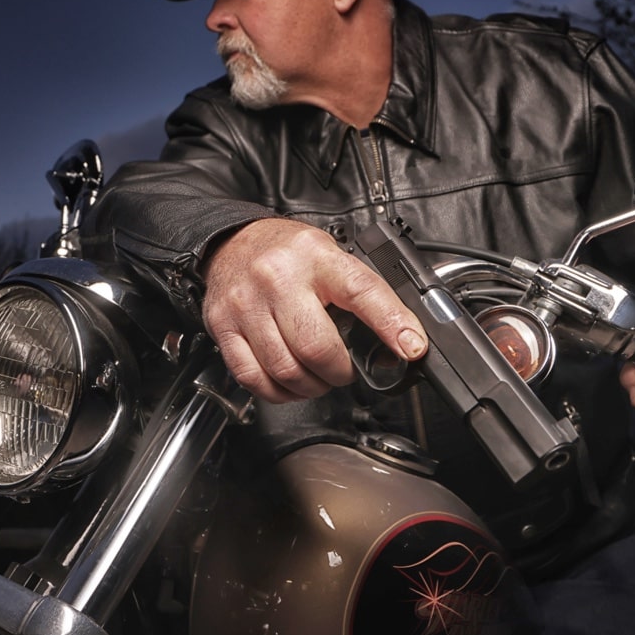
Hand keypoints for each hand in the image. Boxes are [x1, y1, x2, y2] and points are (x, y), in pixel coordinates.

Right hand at [201, 218, 427, 403]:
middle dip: (339, 372)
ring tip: (316, 377)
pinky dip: (277, 391)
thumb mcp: (331, 257)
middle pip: (316, 348)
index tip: (410, 348)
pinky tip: (288, 382)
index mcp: (316, 257)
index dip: (390, 324)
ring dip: (310, 386)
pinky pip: (253, 377)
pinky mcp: (223, 326)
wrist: (232, 242)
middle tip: (342, 369)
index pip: (361, 291)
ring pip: (286, 370)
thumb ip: (362, 293)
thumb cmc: (287, 254)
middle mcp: (278, 278)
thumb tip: (401, 339)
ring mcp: (246, 304)